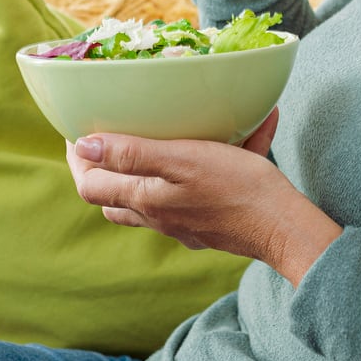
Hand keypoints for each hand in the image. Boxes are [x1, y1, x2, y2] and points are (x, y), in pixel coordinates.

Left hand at [64, 108, 342, 285]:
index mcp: (146, 201)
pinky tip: (214, 151)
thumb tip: (83, 146)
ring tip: (147, 148)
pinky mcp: (208, 226)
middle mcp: (159, 219)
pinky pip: (186, 200)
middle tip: (106, 139)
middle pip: (113, 200)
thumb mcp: (181, 159)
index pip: (90, 187)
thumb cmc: (236, 187)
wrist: (283, 225)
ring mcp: (184, 226)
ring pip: (146, 203)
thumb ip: (132, 153)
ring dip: (139, 177)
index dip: (77, 160)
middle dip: (103, 170)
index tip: (77, 133)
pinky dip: (187, 177)